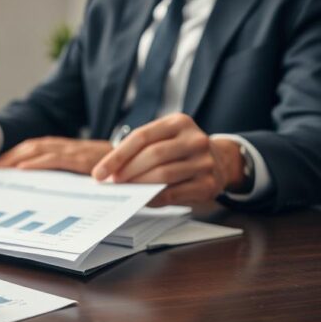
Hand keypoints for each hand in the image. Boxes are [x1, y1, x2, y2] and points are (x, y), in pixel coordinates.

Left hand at [0, 137, 112, 174]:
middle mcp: (67, 146)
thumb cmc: (111, 169)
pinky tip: (22, 168)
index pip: (37, 146)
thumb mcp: (86, 168)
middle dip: (12, 155)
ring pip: (39, 150)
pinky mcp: (80, 160)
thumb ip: (69, 170)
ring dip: (17, 158)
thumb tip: (49, 183)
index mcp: (67, 147)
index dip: (17, 152)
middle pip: (33, 146)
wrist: (135, 162)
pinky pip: (53, 159)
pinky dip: (36, 162)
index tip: (2, 163)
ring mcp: (73, 152)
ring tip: (2, 167)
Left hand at [91, 113, 244, 205]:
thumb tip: (111, 172)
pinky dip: (154, 198)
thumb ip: (142, 149)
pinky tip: (143, 199)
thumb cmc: (181, 150)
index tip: (99, 172)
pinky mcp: (209, 183)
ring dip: (139, 185)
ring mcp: (204, 162)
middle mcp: (195, 139)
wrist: (221, 160)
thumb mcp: (166, 138)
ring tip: (126, 190)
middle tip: (112, 183)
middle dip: (127, 171)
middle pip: (152, 155)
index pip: (141, 137)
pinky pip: (174, 194)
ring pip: (163, 175)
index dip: (116, 156)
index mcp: (179, 122)